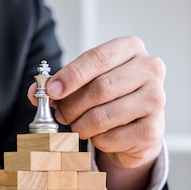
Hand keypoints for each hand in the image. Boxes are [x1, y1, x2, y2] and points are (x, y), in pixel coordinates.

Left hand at [28, 36, 165, 189]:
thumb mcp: (88, 82)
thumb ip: (62, 84)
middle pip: (100, 88)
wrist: (139, 126)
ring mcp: (155, 100)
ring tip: (77, 125)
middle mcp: (150, 69)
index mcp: (132, 48)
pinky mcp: (153, 130)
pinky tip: (100, 135)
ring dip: (81, 125)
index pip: (97, 58)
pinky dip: (97, 141)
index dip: (71, 76)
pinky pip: (110, 138)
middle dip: (72, 105)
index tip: (51, 90)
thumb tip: (35, 93)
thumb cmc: (112, 97)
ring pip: (103, 116)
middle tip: (60, 114)